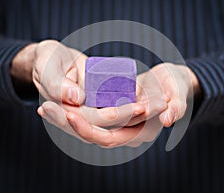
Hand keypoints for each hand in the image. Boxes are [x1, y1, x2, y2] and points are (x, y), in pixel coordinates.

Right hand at [11, 41, 146, 142]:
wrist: (54, 56)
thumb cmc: (47, 59)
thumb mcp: (46, 66)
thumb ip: (55, 82)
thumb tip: (76, 97)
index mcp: (66, 116)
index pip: (92, 123)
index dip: (113, 117)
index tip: (137, 107)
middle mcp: (83, 120)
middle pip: (110, 127)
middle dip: (134, 117)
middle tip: (157, 105)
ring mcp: (93, 113)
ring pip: (118, 122)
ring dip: (139, 115)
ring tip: (163, 104)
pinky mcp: (101, 103)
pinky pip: (120, 107)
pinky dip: (137, 105)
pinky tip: (156, 99)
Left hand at [41, 63, 199, 147]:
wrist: (170, 85)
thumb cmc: (175, 87)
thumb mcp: (178, 93)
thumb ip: (177, 106)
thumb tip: (169, 119)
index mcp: (140, 133)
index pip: (109, 138)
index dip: (88, 128)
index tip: (68, 114)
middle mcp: (126, 134)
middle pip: (91, 136)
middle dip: (67, 125)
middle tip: (46, 109)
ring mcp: (117, 126)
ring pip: (86, 129)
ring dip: (64, 120)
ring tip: (44, 108)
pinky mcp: (111, 116)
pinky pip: (88, 119)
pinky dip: (72, 112)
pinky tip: (57, 103)